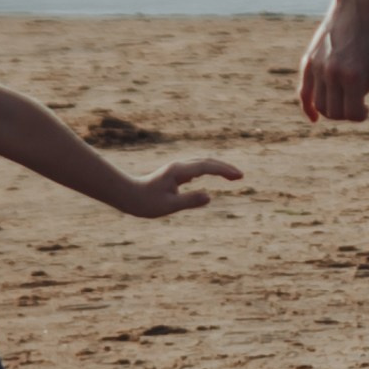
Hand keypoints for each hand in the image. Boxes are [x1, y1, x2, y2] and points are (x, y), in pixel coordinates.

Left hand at [123, 156, 243, 218]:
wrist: (128, 195)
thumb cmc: (146, 202)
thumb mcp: (169, 205)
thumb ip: (189, 201)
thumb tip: (209, 197)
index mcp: (179, 171)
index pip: (206, 167)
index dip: (224, 170)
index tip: (238, 176)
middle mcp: (179, 167)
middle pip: (207, 162)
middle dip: (225, 168)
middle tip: (241, 176)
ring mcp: (177, 169)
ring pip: (202, 163)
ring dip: (218, 168)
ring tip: (233, 176)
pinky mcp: (175, 174)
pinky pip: (197, 168)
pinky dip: (209, 170)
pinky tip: (212, 174)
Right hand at [298, 0, 368, 123]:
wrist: (355, 10)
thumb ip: (362, 94)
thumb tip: (349, 110)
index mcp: (353, 76)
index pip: (352, 113)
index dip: (360, 115)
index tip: (366, 108)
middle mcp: (332, 73)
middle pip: (334, 112)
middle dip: (346, 113)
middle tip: (355, 103)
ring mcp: (317, 68)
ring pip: (319, 105)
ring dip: (331, 110)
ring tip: (343, 101)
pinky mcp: (308, 62)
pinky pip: (304, 92)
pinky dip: (308, 108)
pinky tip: (314, 118)